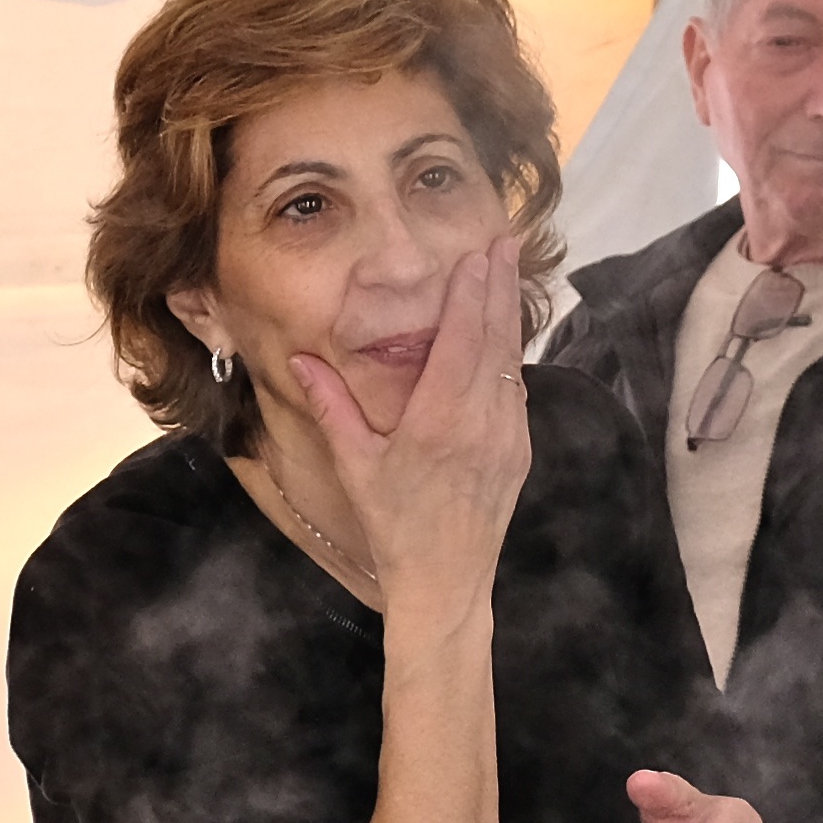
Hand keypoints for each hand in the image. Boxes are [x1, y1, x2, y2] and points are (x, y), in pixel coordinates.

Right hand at [295, 233, 529, 624]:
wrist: (446, 581)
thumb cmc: (393, 526)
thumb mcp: (355, 465)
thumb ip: (331, 406)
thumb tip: (302, 357)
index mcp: (441, 421)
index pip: (464, 339)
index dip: (474, 292)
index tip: (480, 253)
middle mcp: (483, 422)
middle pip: (497, 338)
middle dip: (500, 286)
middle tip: (505, 241)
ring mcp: (508, 436)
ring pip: (511, 361)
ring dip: (508, 315)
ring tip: (506, 272)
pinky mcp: (520, 450)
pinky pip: (515, 390)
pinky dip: (508, 355)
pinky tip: (503, 333)